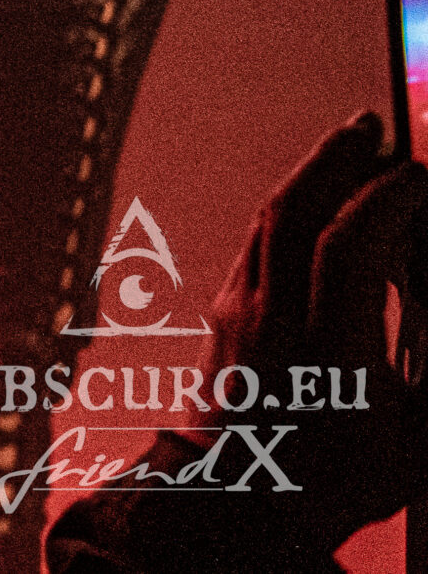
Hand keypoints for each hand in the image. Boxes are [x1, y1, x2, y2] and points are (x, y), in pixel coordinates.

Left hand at [191, 114, 427, 548]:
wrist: (235, 507)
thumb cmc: (334, 481)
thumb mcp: (417, 441)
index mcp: (327, 346)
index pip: (349, 246)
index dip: (386, 200)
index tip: (420, 172)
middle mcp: (274, 317)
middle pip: (295, 213)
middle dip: (336, 160)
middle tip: (372, 125)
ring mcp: (239, 312)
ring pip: (267, 221)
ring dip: (307, 175)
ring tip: (345, 145)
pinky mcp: (222, 315)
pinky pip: (254, 241)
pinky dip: (286, 208)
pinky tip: (310, 201)